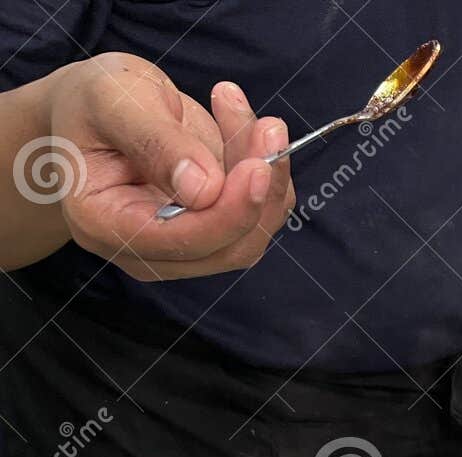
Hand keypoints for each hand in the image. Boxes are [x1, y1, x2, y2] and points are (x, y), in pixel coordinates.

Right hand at [47, 53, 293, 280]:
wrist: (96, 111)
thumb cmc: (92, 102)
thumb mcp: (112, 100)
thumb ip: (155, 143)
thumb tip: (205, 190)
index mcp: (104, 223)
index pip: (180, 241)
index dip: (228, 212)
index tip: (259, 167)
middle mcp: (144, 250)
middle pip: (228, 247)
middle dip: (259, 189)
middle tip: (269, 127)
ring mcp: (182, 248)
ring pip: (253, 232)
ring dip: (268, 174)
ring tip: (243, 111)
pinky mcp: (212, 232)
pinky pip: (259, 214)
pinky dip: (266, 171)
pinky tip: (241, 124)